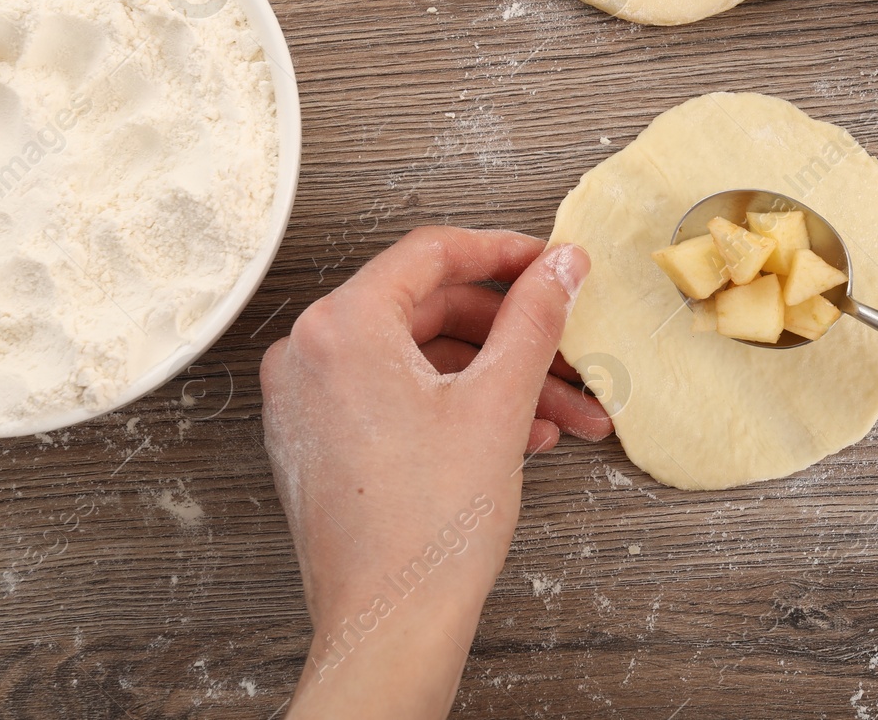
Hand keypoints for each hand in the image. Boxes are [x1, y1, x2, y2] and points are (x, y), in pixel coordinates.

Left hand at [261, 227, 609, 718]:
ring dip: (498, 378)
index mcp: (341, 327)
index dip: (505, 253)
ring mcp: (308, 402)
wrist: (390, 624)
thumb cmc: (426, 527)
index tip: (550, 264)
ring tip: (562, 412)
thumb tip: (559, 264)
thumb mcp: (500, 400)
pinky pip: (398, 396)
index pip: (432, 254)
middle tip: (569, 346)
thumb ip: (535, 315)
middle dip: (514, 336)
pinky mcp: (320, 441)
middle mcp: (309, 355)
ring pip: (423, 361)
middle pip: (431, 311)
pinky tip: (517, 433)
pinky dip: (459, 405)